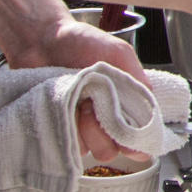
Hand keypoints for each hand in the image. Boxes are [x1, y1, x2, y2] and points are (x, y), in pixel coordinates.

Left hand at [16, 17, 149, 172]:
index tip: (128, 134)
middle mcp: (106, 119)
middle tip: (91, 107)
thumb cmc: (79, 42)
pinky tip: (60, 110)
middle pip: (115, 149)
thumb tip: (151, 99)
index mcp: (125, 103)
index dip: (138, 142)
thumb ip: (135, 75)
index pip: (140, 136)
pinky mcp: (60, 129)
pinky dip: (66, 133)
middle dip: (106, 135)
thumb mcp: (116, 52)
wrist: (40, 40)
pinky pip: (67, 147)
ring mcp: (82, 127)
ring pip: (91, 150)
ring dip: (85, 133)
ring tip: (74, 103)